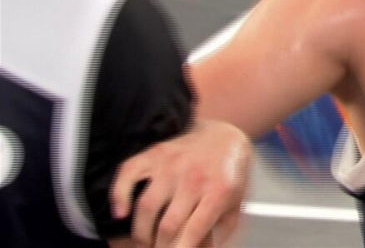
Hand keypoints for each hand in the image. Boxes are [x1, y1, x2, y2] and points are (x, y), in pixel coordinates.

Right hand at [111, 118, 250, 246]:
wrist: (224, 136)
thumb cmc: (229, 174)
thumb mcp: (236, 203)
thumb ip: (221, 230)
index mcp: (218, 191)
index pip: (193, 231)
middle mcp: (193, 178)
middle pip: (167, 225)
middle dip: (160, 247)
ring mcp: (172, 165)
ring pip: (147, 206)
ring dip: (141, 233)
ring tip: (145, 242)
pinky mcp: (155, 155)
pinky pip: (129, 174)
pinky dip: (119, 195)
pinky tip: (120, 213)